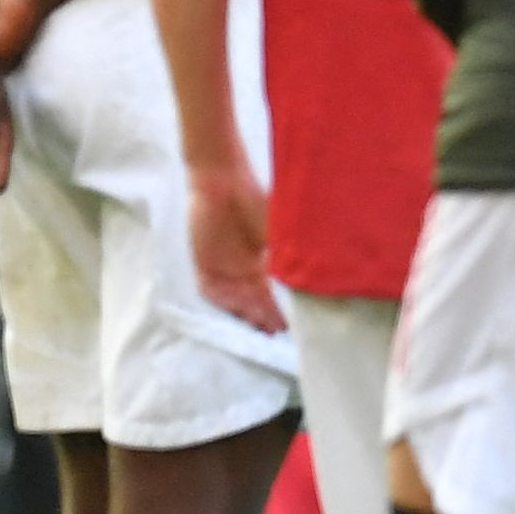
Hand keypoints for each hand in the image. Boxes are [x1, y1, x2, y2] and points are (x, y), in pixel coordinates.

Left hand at [188, 159, 285, 332]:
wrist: (223, 181)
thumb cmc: (253, 200)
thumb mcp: (277, 232)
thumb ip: (289, 256)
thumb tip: (312, 279)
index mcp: (256, 260)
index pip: (267, 293)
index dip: (277, 310)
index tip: (290, 326)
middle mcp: (238, 268)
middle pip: (251, 301)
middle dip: (264, 317)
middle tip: (277, 332)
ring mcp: (220, 267)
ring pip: (234, 300)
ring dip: (248, 313)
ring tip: (263, 326)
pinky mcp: (202, 262)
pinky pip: (211, 290)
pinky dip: (225, 301)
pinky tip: (240, 310)